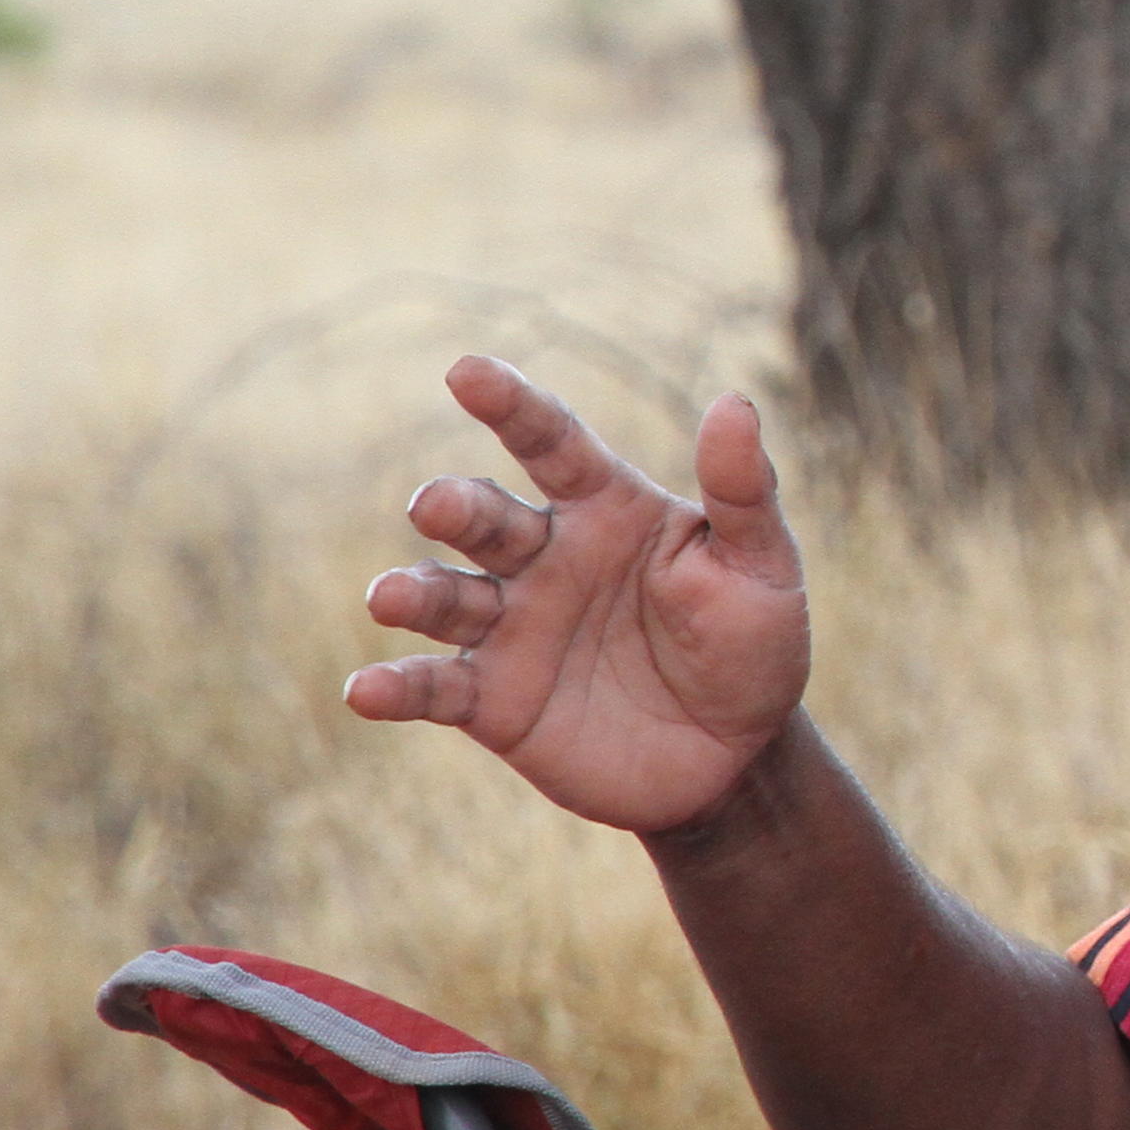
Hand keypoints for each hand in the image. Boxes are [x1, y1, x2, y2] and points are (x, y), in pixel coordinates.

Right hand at [349, 353, 812, 836]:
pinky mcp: (490, 701)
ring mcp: (510, 628)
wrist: (734, 757)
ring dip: (413, 591)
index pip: (552, 444)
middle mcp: (544, 557)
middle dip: (454, 508)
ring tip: (390, 597)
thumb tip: (735, 403)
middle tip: (437, 507)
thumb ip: (741, 493)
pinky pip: (433, 688)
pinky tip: (366, 691)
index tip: (465, 371)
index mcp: (606, 508)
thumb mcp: (763, 568)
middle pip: (485, 518)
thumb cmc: (751, 646)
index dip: (511, 406)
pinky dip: (396, 687)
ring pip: (445, 595)